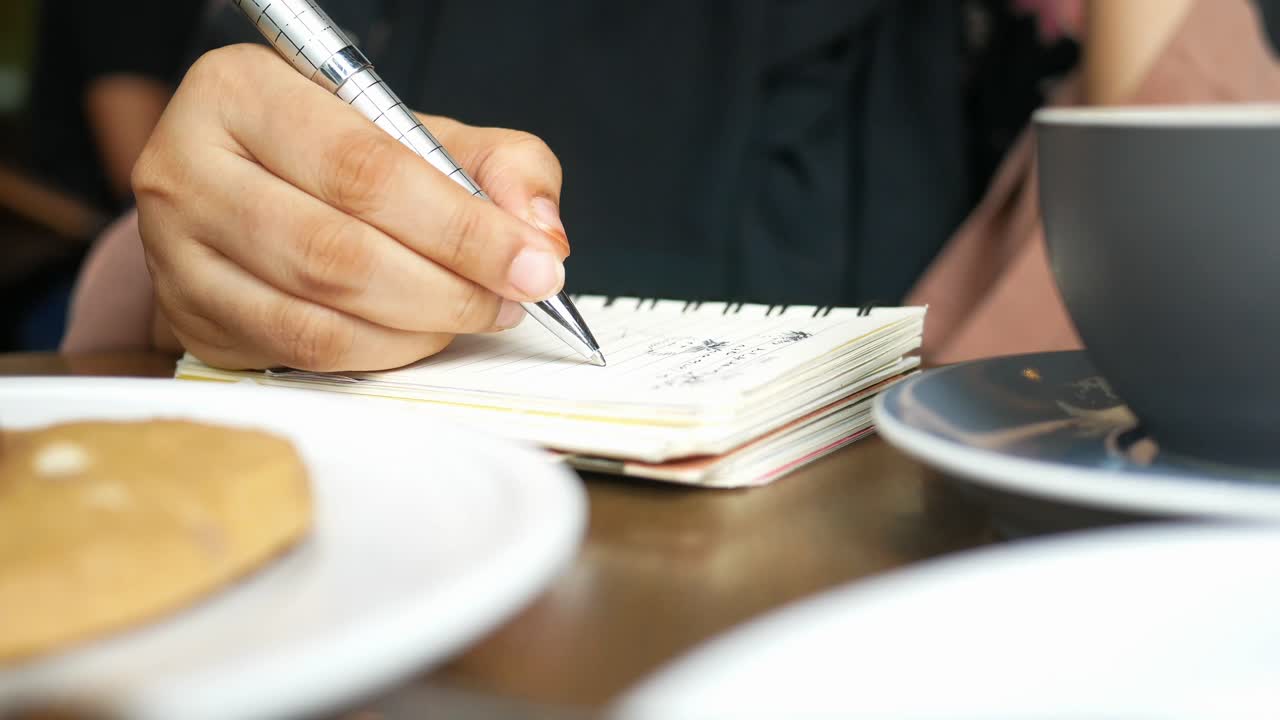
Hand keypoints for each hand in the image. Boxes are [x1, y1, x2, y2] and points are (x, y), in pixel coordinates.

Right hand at [132, 44, 569, 371]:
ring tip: (475, 312)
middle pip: (337, 254)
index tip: (533, 264)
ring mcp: (175, 254)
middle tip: (511, 297)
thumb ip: (500, 164)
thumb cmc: (341, 155)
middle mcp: (187, 170)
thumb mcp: (422, 131)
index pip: (366, 172)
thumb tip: (540, 233)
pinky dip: (379, 354)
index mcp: (242, 92)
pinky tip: (420, 334)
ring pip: (318, 318)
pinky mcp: (192, 319)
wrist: (256, 184)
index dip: (462, 229)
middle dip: (448, 289)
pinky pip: (301, 356)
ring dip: (419, 329)